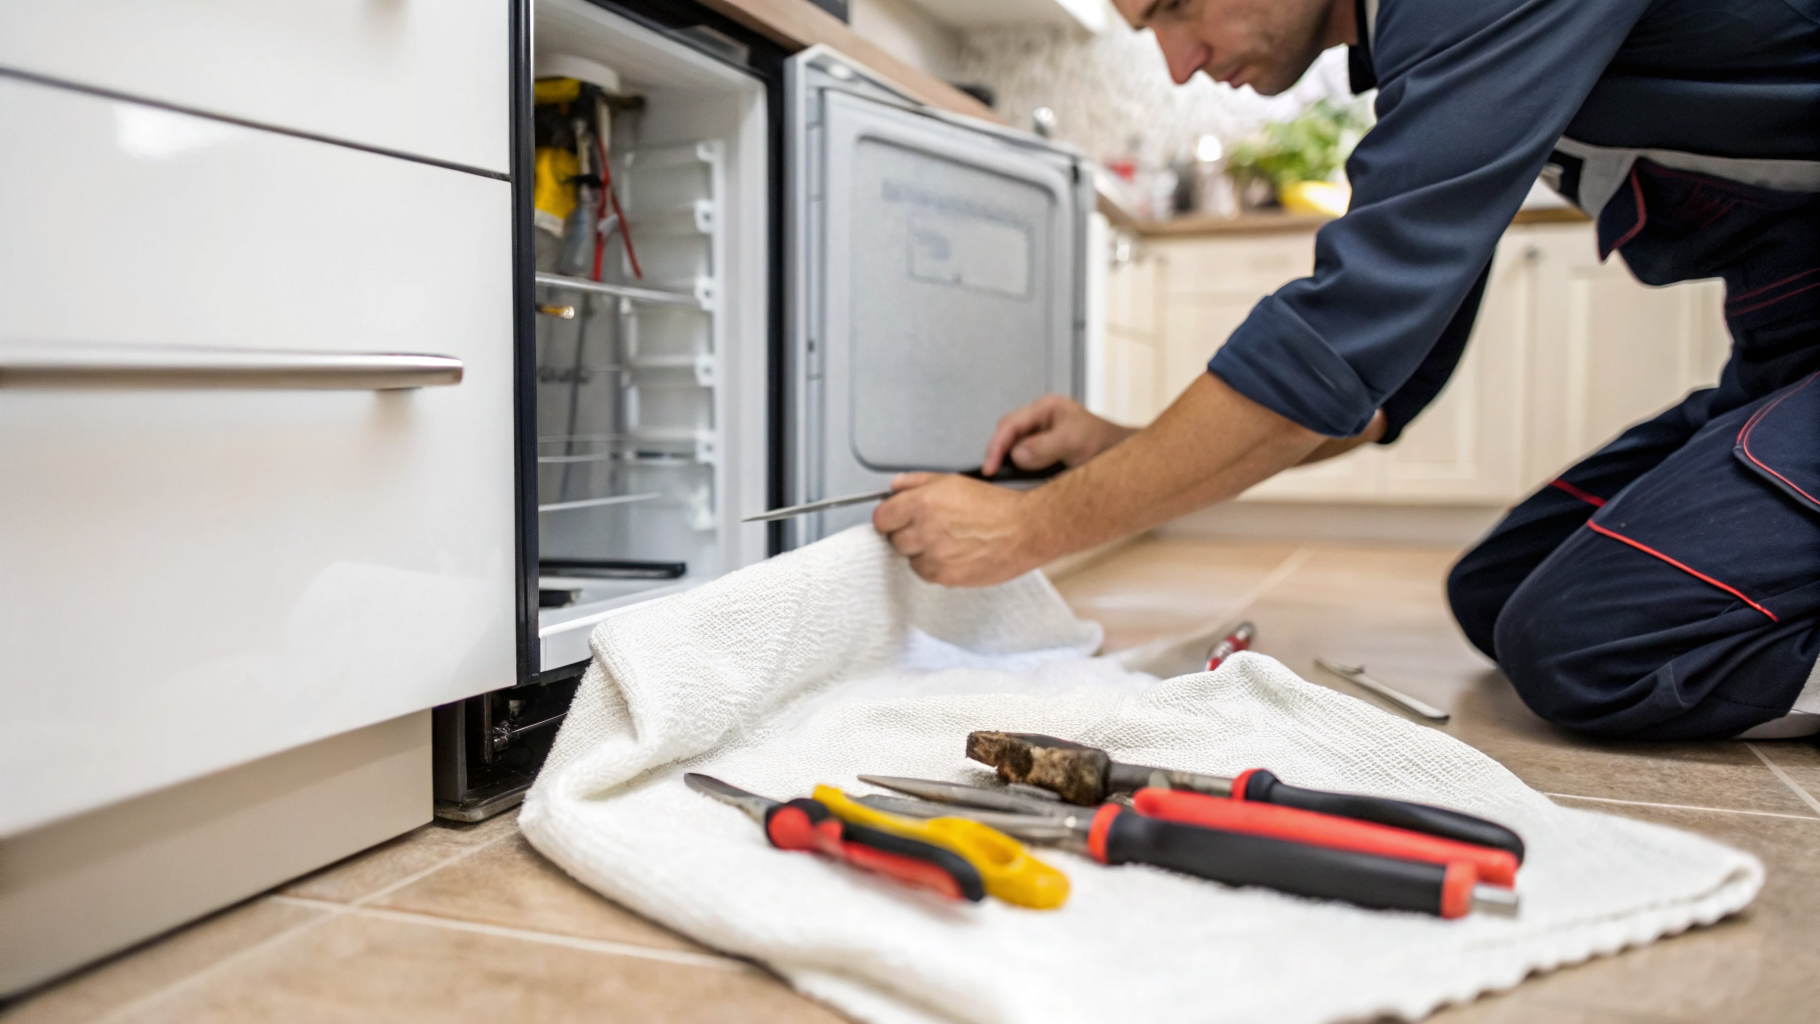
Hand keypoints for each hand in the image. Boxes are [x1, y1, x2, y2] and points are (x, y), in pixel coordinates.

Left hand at [872, 473, 1047, 586]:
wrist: (1025, 530)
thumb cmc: (996, 505)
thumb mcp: (955, 481)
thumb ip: (918, 482)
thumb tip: (895, 487)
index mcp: (922, 503)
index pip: (881, 518)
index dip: (890, 517)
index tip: (897, 519)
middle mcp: (924, 530)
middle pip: (894, 540)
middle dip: (908, 533)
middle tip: (931, 527)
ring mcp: (934, 557)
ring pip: (910, 559)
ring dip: (921, 552)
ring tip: (947, 541)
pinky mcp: (946, 577)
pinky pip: (926, 574)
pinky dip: (935, 567)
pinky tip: (954, 554)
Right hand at [981, 395, 1135, 475]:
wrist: (1125, 460)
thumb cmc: (1104, 444)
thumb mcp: (1074, 441)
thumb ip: (1045, 446)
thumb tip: (1016, 455)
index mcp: (1045, 408)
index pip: (1009, 424)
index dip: (996, 446)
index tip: (990, 468)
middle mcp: (1039, 422)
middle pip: (1007, 437)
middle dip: (1002, 456)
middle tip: (998, 476)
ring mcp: (1040, 440)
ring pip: (1014, 454)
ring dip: (1014, 468)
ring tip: (1019, 479)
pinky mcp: (1043, 458)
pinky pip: (1024, 466)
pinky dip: (1023, 475)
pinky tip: (1031, 481)